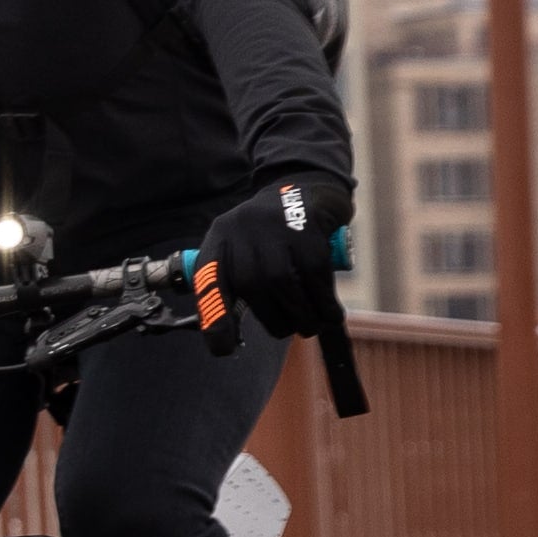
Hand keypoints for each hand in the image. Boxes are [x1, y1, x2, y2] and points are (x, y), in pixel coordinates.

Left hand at [203, 176, 343, 340]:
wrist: (305, 187)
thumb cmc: (271, 235)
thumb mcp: (244, 251)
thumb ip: (236, 285)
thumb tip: (229, 340)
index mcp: (220, 238)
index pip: (208, 280)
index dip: (214, 317)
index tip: (223, 349)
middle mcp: (242, 228)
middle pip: (251, 285)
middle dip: (273, 319)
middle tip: (289, 331)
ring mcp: (275, 225)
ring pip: (282, 282)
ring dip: (300, 315)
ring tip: (310, 327)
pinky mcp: (307, 226)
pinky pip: (314, 273)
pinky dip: (324, 301)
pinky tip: (330, 314)